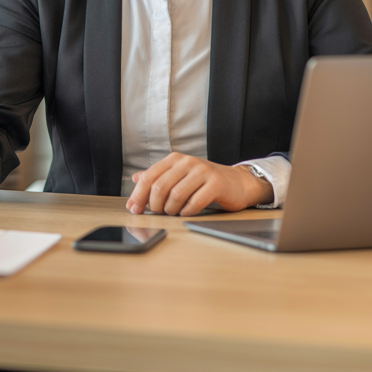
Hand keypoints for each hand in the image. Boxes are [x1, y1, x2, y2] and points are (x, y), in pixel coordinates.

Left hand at [126, 154, 271, 215]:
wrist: (237, 183)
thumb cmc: (205, 182)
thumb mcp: (179, 176)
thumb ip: (158, 177)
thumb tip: (135, 179)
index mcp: (175, 159)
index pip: (149, 177)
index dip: (138, 195)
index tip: (134, 209)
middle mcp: (187, 162)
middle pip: (160, 187)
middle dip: (154, 205)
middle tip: (157, 213)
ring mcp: (202, 171)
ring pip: (175, 195)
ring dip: (171, 210)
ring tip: (174, 212)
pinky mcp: (216, 184)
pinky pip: (194, 202)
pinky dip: (187, 212)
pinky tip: (187, 212)